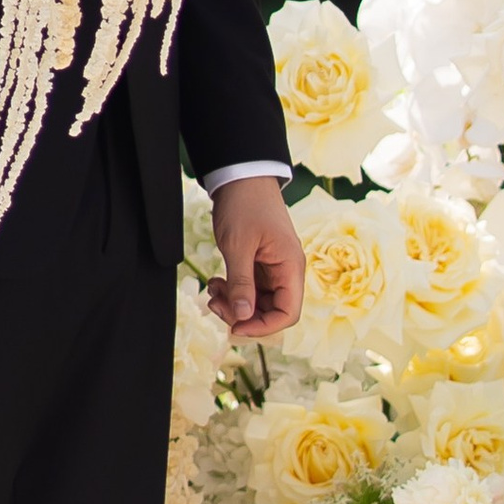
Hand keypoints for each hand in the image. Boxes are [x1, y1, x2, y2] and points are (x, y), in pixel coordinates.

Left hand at [207, 176, 304, 343]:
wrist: (241, 176)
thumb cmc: (245, 205)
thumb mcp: (238, 246)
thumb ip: (241, 284)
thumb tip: (242, 318)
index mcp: (290, 266)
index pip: (288, 313)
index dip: (263, 327)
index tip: (235, 326)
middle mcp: (286, 270)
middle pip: (272, 311)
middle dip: (243, 315)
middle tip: (215, 305)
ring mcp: (273, 267)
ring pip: (258, 302)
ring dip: (234, 303)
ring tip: (212, 291)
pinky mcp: (259, 263)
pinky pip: (249, 288)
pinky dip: (232, 291)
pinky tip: (216, 283)